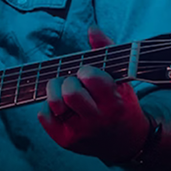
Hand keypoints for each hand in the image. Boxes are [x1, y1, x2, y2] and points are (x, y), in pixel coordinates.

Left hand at [38, 26, 149, 163]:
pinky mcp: (66, 141)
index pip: (91, 78)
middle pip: (70, 92)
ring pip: (54, 104)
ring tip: (65, 93)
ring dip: (55, 93)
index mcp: (114, 102)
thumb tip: (92, 28)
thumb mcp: (121, 78)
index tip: (88, 74)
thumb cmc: (120, 103)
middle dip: (69, 82)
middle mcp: (98, 120)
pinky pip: (43, 116)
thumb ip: (106, 51)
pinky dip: (48, 108)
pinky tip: (62, 109)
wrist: (126, 141)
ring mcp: (80, 133)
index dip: (86, 71)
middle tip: (75, 83)